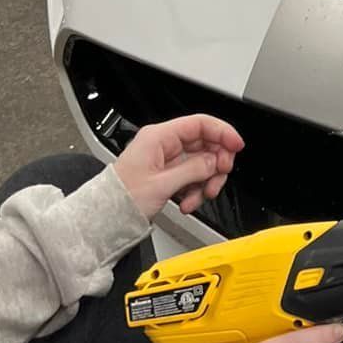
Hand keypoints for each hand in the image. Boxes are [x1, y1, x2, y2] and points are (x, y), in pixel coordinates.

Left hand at [112, 114, 243, 220]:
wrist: (106, 218)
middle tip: (217, 179)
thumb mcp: (161, 184)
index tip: (237, 146)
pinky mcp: (168, 174)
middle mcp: (164, 144)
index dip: (222, 132)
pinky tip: (189, 202)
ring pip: (202, 163)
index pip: (200, 124)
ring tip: (200, 197)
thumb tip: (215, 160)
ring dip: (206, 182)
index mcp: (159, 137)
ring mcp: (167, 160)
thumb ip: (193, 169)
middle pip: (205, 144)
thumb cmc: (121, 197)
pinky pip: (193, 176)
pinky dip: (196, 190)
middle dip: (215, 164)